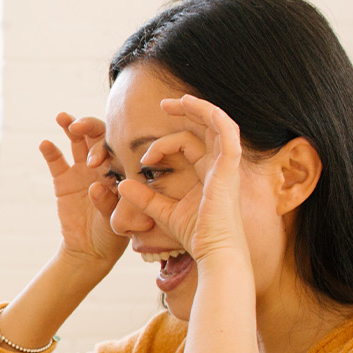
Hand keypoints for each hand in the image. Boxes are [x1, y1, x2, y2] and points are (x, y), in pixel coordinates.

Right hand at [39, 112, 127, 271]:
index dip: (109, 146)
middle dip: (90, 127)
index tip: (99, 156)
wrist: (90, 249)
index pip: (119, 148)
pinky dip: (50, 152)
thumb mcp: (116, 222)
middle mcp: (104, 165)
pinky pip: (56, 161)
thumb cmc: (112, 235)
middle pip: (98, 137)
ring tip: (63, 118)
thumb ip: (108, 203)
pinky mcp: (63, 179)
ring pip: (78, 142)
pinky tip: (45, 144)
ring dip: (71, 127)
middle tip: (78, 126)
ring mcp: (83, 170)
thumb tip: (95, 188)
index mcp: (123, 170)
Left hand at [116, 94, 248, 265]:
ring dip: (198, 108)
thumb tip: (121, 183)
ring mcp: (227, 165)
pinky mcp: (231, 167)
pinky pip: (228, 133)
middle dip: (186, 112)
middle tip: (163, 104)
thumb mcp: (162, 211)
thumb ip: (144, 197)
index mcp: (207, 173)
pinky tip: (198, 107)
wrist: (213, 251)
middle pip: (206, 128)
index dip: (163, 144)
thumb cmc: (194, 234)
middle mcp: (219, 165)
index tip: (143, 159)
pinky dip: (215, 117)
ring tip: (176, 102)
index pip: (188, 144)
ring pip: (216, 124)